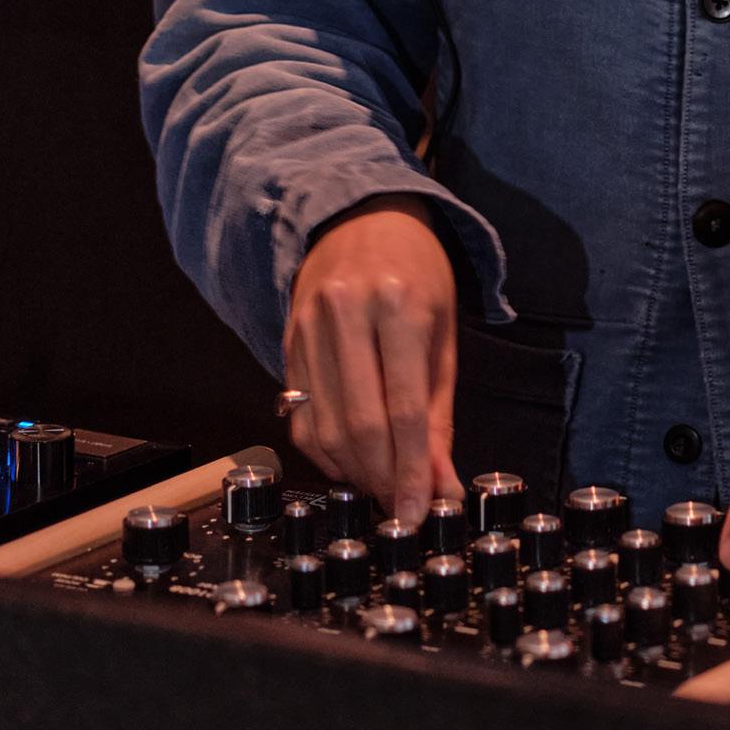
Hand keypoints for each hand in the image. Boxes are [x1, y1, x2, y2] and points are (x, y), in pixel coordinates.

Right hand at [281, 196, 460, 523]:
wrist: (360, 216)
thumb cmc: (417, 273)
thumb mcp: (443, 334)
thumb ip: (438, 415)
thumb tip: (440, 485)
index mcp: (399, 304)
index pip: (402, 409)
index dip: (411, 471)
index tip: (419, 513)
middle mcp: (347, 313)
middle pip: (358, 425)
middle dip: (382, 479)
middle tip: (402, 507)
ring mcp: (308, 327)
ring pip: (323, 428)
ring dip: (354, 472)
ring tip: (382, 486)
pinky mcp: (286, 341)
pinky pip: (300, 416)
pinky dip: (325, 452)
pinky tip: (350, 460)